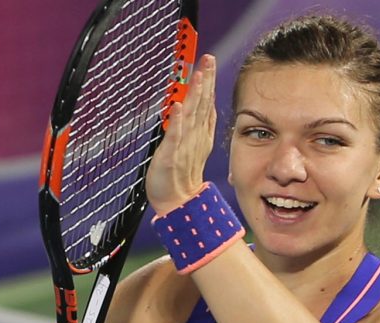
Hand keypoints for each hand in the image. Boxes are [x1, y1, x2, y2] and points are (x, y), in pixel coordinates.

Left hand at [146, 54, 217, 215]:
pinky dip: (176, 122)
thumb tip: (206, 106)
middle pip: (201, 105)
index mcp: (200, 136)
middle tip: (207, 60)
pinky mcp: (171, 157)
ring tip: (198, 75)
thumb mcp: (194, 148)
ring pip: (191, 117)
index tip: (209, 63)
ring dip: (194, 95)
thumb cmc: (182, 178)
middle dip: (205, 81)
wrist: (179, 204)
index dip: (208, 83)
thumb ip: (201, 127)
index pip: (205, 105)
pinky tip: (178, 106)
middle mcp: (194, 139)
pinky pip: (174, 137)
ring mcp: (184, 147)